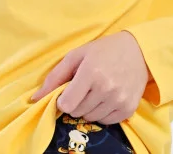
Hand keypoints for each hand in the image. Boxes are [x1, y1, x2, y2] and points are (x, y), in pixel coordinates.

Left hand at [29, 31, 150, 124]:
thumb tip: (34, 98)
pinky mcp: (129, 108)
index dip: (63, 100)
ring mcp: (119, 99)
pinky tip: (106, 97)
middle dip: (76, 102)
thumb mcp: (76, 55)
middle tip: (84, 87)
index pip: (67, 104)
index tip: (67, 92)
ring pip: (91, 118)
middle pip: (78, 112)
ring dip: (89, 108)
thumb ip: (55, 77)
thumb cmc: (103, 50)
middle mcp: (106, 88)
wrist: (138, 51)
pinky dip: (102, 112)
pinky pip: (106, 121)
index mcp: (91, 72)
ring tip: (96, 90)